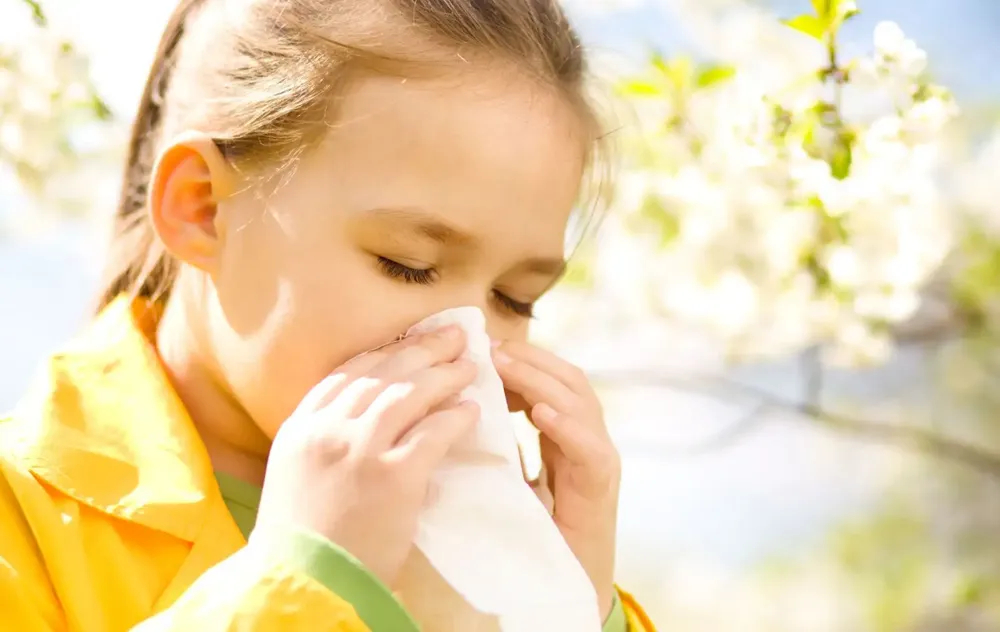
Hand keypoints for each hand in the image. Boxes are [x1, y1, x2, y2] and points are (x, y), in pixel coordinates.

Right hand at [254, 326, 478, 585]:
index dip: (386, 351)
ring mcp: (361, 450)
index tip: (412, 340)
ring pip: (410, 393)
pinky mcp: (394, 477)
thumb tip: (364, 408)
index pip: (349, 372)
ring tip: (469, 367)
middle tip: (454, 337)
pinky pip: (433, 433)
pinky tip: (472, 411)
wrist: (304, 584)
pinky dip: (455, 417)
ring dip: (444, 375)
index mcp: (301, 426)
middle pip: (384, 372)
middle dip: (423, 349)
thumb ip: (322, 436)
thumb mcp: (295, 473)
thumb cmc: (302, 537)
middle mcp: (328, 429)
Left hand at [493, 340, 619, 619]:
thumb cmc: (535, 529)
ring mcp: (599, 457)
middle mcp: (587, 437)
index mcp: (565, 433)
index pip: (550, 380)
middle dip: (531, 359)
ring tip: (507, 366)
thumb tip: (457, 412)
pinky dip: (567, 426)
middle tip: (491, 348)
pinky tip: (541, 414)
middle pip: (568, 380)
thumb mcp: (510, 477)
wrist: (565, 580)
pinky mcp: (602, 485)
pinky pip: (590, 448)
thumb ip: (498, 446)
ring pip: (581, 403)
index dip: (521, 360)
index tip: (483, 349)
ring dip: (542, 381)